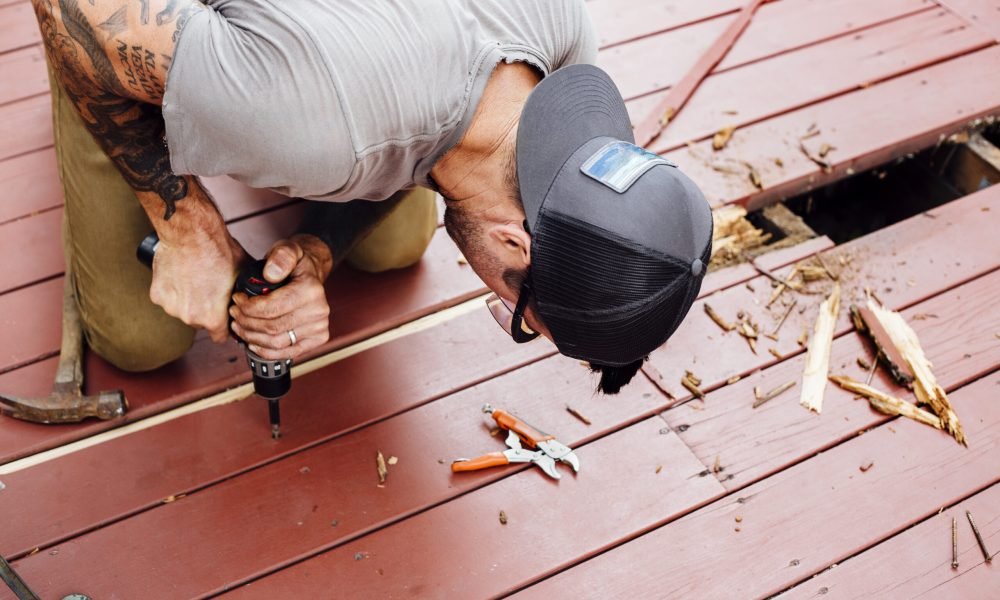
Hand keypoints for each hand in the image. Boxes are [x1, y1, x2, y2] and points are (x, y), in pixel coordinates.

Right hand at [149, 223, 246, 342]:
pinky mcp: (157, 295)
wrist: (191, 232)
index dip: (225, 327)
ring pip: (182, 310)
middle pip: (200, 323)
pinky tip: (181, 274)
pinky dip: (173, 289)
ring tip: (196, 278)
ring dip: (188, 300)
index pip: (220, 337)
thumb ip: (247, 292)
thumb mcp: (243, 274)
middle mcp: (190, 317)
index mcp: (213, 317)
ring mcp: (171, 306)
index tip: (225, 318)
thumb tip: (257, 295)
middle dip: (206, 311)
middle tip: (210, 290)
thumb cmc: (218, 250)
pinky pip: (168, 297)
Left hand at [229, 234, 333, 359]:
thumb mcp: (288, 249)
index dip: (247, 307)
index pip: (271, 308)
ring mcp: (319, 328)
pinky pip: (287, 353)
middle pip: (272, 327)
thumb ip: (280, 256)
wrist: (311, 274)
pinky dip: (266, 351)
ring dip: (252, 337)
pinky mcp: (316, 339)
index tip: (237, 299)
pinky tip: (253, 342)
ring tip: (239, 326)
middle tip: (234, 313)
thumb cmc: (296, 263)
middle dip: (246, 322)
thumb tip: (270, 274)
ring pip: (276, 342)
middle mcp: (319, 312)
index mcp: (311, 290)